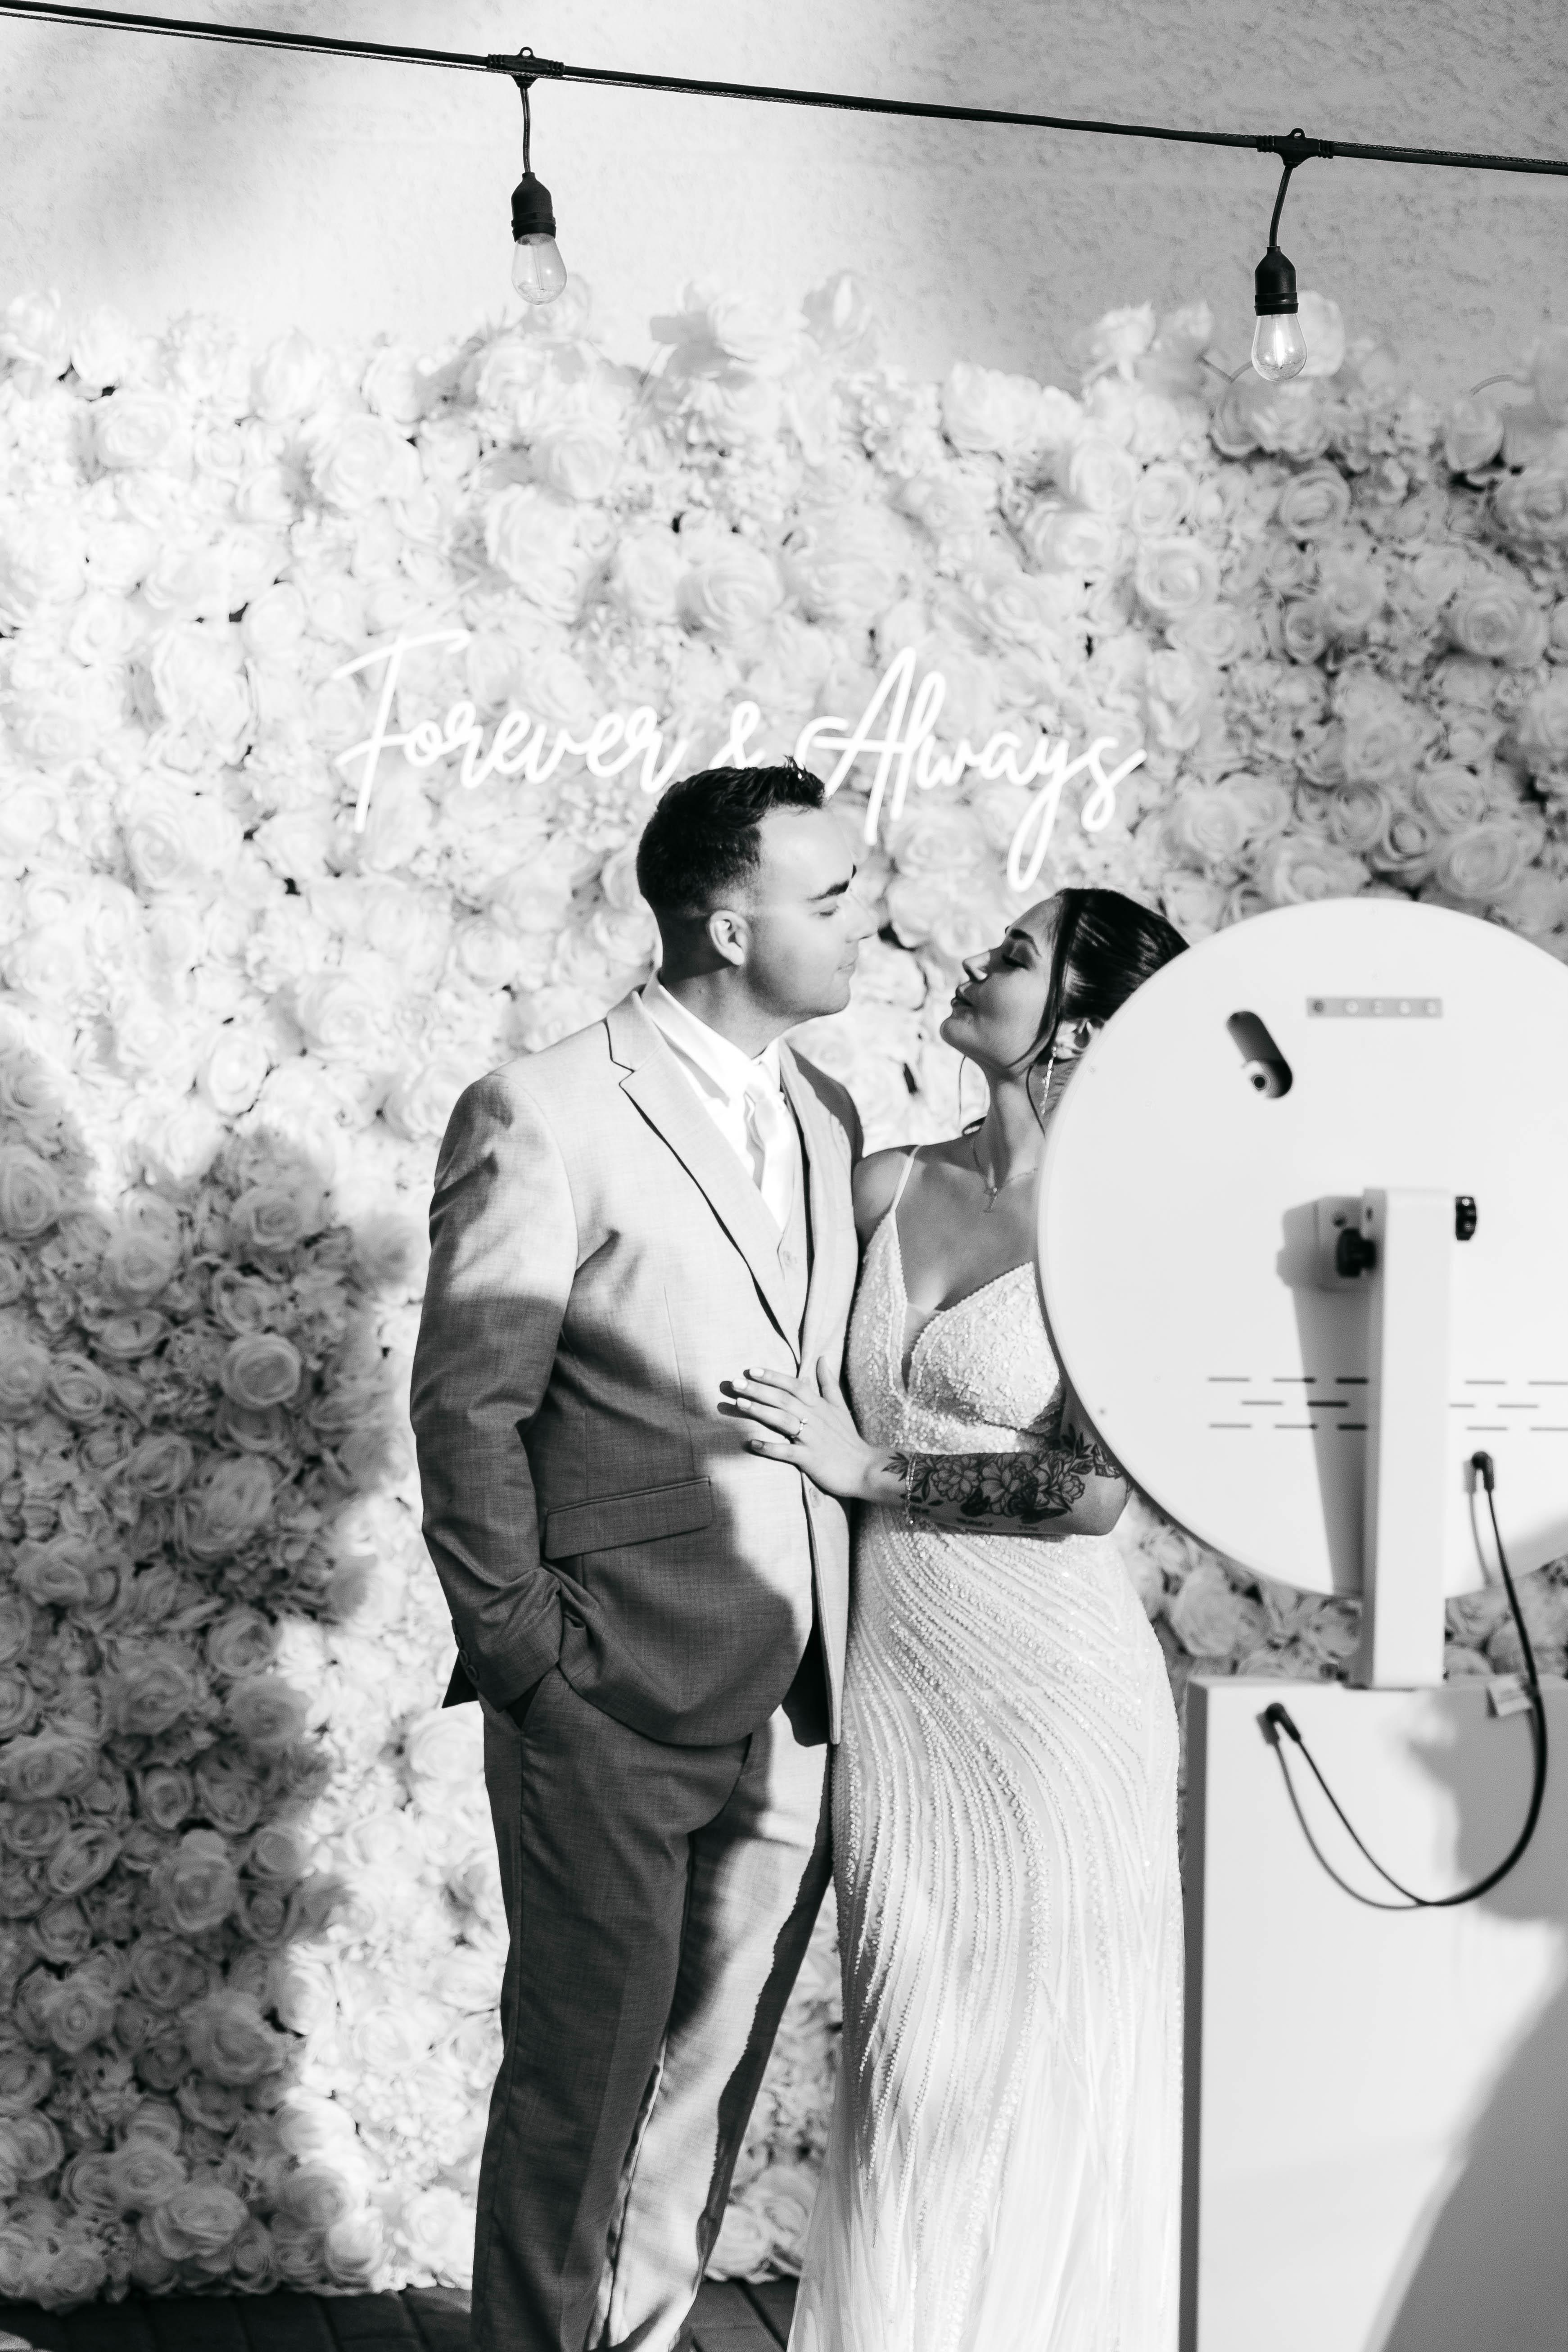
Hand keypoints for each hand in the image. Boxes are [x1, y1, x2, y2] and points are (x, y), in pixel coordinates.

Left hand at [720, 1356, 888, 1503]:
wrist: (864, 1469)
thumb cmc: (848, 1439)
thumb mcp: (839, 1407)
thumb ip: (828, 1383)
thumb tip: (822, 1358)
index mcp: (819, 1405)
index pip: (794, 1385)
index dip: (773, 1376)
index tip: (751, 1370)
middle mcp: (815, 1418)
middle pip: (784, 1399)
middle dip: (759, 1390)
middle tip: (735, 1383)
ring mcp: (812, 1439)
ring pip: (783, 1421)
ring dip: (760, 1411)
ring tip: (739, 1404)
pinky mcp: (811, 1459)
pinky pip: (788, 1453)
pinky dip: (771, 1448)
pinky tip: (753, 1444)